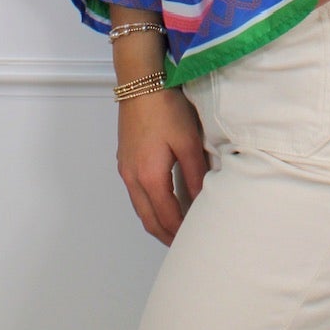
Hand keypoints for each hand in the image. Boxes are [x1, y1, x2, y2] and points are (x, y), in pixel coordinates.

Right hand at [116, 86, 207, 244]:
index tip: (194, 242)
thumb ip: (196, 174)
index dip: (180, 233)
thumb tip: (204, 200)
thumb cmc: (165, 108)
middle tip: (184, 246)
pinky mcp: (125, 160)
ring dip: (157, 222)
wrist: (140, 83)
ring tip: (176, 229)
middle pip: (148, 220)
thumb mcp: (188, 141)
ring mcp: (126, 170)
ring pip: (140, 208)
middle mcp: (133, 178)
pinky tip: (164, 202)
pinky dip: (150, 206)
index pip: (166, 217)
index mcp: (149, 177)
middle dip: (166, 235)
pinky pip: (136, 194)